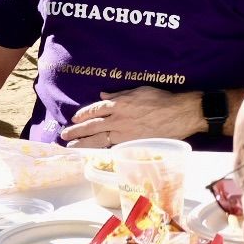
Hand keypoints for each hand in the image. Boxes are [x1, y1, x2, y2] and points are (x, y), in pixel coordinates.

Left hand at [60, 87, 199, 144]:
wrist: (178, 114)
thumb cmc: (161, 99)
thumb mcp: (138, 90)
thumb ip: (119, 95)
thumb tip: (103, 96)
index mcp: (120, 104)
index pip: (96, 110)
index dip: (83, 114)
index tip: (74, 118)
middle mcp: (119, 120)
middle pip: (92, 126)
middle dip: (76, 131)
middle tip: (64, 136)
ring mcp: (125, 133)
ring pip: (99, 139)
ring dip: (84, 143)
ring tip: (72, 147)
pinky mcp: (132, 143)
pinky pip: (112, 147)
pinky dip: (101, 149)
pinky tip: (93, 152)